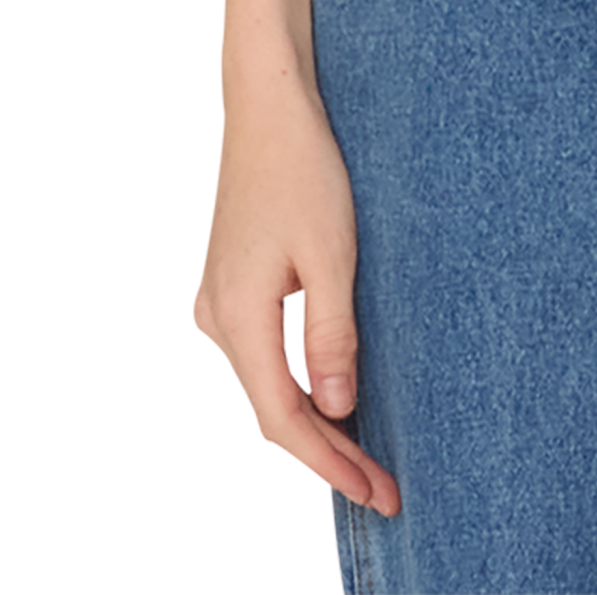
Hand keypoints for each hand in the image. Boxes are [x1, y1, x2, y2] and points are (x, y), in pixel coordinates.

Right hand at [191, 63, 402, 518]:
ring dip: (314, 423)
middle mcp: (214, 319)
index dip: (329, 462)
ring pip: (266, 385)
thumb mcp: (331, 255)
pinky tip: (330, 401)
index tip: (374, 492)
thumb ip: (331, 338)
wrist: (267, 103)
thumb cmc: (303, 168)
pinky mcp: (229, 284)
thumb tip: (337, 410)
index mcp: (236, 318)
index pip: (283, 419)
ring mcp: (216, 301)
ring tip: (364, 458)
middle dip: (326, 453)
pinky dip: (297, 386)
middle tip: (382, 488)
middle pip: (271, 409)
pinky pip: (262, 355)